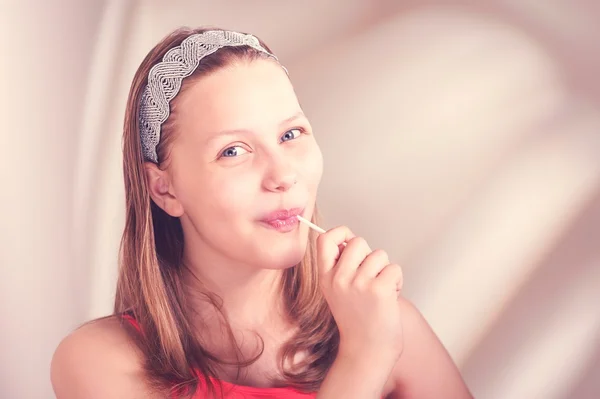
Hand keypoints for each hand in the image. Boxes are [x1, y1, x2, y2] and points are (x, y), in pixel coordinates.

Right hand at [316, 226, 403, 365]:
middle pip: (358, 241)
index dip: (341, 234)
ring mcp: (358, 283)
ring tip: (380, 291)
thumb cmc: (358, 320)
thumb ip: (342, 266)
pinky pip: (394, 268)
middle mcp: (338, 278)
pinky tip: (389, 298)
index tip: (350, 244)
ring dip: (385, 270)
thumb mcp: (338, 291)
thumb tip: (353, 240)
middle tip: (370, 277)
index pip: (325, 239)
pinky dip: (397, 281)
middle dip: (369, 255)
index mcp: (326, 277)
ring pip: (379, 254)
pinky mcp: (378, 290)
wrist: (367, 351)